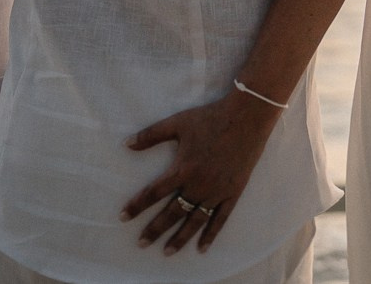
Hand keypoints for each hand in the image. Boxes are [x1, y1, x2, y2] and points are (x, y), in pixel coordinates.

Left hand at [122, 89, 281, 256]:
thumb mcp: (178, 122)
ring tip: (167, 252)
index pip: (153, 193)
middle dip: (155, 229)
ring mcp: (216, 192)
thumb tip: (126, 144)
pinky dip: (211, 234)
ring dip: (180, 238)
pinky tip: (202, 248)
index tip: (123, 217)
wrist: (247, 117)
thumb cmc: (211, 118)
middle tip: (142, 243)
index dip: (137, 206)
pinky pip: (220, 219)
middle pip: (172, 213)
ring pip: (194, 221)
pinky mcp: (233, 192)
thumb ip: (151, 135)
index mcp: (183, 169)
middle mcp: (198, 185)